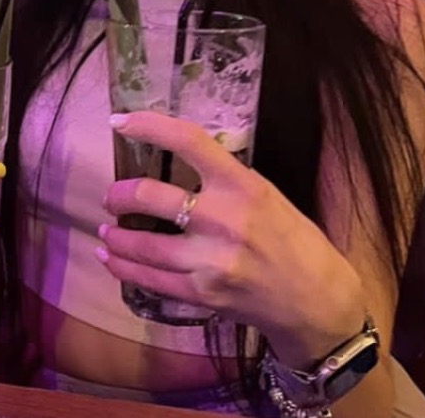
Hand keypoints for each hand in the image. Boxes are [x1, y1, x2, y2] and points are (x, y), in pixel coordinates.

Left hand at [102, 111, 364, 366]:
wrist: (318, 302)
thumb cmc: (293, 239)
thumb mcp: (266, 193)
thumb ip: (224, 177)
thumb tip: (177, 156)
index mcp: (242, 185)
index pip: (188, 141)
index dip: (147, 126)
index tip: (119, 121)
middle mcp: (224, 219)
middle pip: (150, 196)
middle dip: (119, 195)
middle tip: (112, 197)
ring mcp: (211, 261)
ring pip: (143, 245)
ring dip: (116, 236)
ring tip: (106, 229)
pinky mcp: (204, 295)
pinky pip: (151, 280)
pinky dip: (124, 269)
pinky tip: (111, 259)